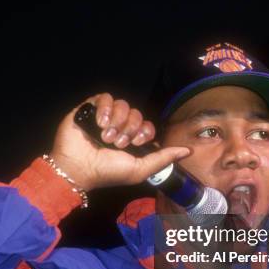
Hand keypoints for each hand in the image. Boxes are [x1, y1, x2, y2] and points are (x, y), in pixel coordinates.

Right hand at [50, 93, 189, 190]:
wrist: (79, 168)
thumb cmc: (109, 172)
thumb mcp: (141, 169)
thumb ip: (164, 158)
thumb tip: (188, 151)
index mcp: (131, 139)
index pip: (147, 124)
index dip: (145, 130)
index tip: (136, 143)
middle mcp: (119, 126)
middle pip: (136, 113)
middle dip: (130, 128)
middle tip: (118, 143)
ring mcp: (104, 116)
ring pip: (123, 104)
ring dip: (117, 121)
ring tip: (106, 136)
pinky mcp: (89, 109)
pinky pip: (104, 97)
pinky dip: (105, 109)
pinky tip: (99, 123)